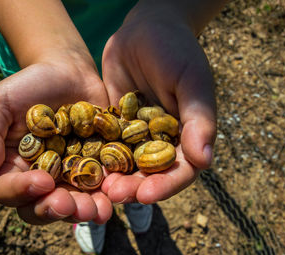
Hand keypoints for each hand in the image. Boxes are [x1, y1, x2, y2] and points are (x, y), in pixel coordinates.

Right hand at [0, 54, 112, 224]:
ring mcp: (69, 177)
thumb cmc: (28, 86)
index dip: (22, 191)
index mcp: (11, 168)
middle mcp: (40, 179)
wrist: (67, 72)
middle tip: (68, 205)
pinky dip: (108, 195)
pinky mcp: (96, 169)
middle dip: (55, 210)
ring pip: (74, 204)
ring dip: (84, 210)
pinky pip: (101, 188)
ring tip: (96, 209)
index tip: (41, 181)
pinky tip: (115, 194)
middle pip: (42, 206)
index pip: (9, 190)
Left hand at [100, 3, 216, 203]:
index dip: (165, 186)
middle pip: (150, 174)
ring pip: (126, 165)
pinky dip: (96, 157)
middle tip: (113, 194)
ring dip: (113, 177)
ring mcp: (136, 135)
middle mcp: (162, 141)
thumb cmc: (176, 50)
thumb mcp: (191, 81)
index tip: (146, 195)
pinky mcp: (114, 126)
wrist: (145, 29)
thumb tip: (204, 161)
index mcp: (187, 136)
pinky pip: (105, 145)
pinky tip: (80, 164)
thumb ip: (198, 119)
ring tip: (97, 185)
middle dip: (133, 187)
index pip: (181, 170)